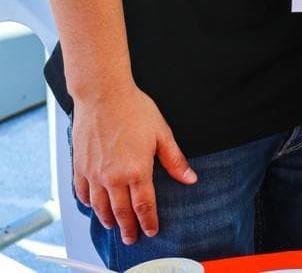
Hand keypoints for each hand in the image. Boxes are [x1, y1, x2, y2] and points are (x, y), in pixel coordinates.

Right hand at [71, 84, 195, 244]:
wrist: (103, 95)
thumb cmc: (134, 110)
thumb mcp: (162, 133)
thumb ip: (175, 160)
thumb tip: (190, 178)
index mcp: (136, 170)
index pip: (144, 205)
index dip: (148, 220)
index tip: (152, 230)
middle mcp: (112, 177)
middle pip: (121, 211)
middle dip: (128, 228)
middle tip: (131, 238)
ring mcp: (93, 173)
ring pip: (100, 206)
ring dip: (108, 219)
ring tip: (114, 226)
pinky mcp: (79, 166)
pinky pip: (82, 192)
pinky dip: (88, 203)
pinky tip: (94, 205)